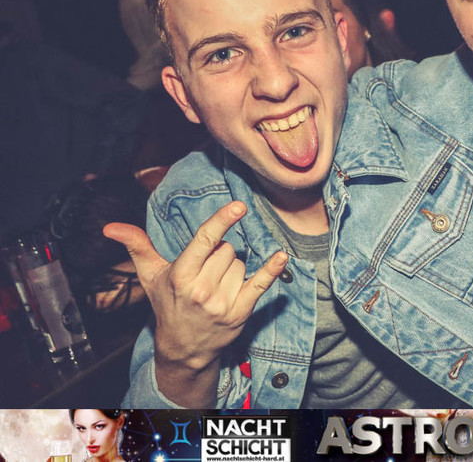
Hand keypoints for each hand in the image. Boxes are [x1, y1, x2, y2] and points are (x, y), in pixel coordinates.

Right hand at [104, 202, 287, 402]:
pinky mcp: (240, 312)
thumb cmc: (168, 304)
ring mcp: (222, 303)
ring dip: (233, 269)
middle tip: (206, 272)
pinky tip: (281, 257)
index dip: (222, 221)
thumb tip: (111, 227)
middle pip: (227, 250)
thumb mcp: (151, 276)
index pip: (205, 241)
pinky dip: (272, 270)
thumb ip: (137, 247)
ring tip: (217, 285)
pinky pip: (261, 284)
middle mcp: (201, 290)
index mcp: (180, 276)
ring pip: (241, 264)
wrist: (183, 347)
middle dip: (220, 255)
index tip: (238, 206)